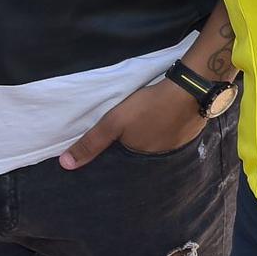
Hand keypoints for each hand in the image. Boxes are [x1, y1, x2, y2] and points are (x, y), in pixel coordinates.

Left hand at [59, 79, 205, 168]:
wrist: (191, 89)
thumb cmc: (149, 106)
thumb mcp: (114, 121)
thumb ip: (91, 142)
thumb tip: (66, 166)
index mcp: (140, 158)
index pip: (123, 163)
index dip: (117, 154)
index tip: (114, 146)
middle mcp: (159, 158)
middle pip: (141, 153)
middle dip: (135, 146)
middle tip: (130, 132)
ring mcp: (176, 146)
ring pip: (158, 144)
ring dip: (152, 138)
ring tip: (147, 126)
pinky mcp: (189, 134)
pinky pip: (173, 136)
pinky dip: (168, 130)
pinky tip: (165, 120)